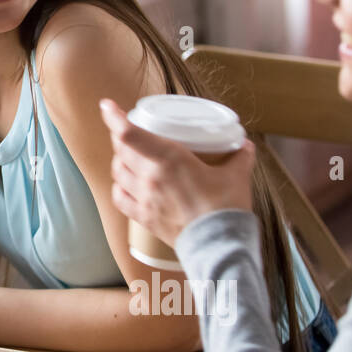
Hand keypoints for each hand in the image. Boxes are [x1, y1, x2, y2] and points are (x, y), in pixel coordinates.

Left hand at [99, 98, 255, 244]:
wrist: (220, 247)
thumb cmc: (227, 208)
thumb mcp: (237, 176)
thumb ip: (240, 157)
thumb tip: (245, 145)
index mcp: (169, 160)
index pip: (129, 134)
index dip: (113, 117)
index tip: (107, 105)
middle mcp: (150, 177)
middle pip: (121, 150)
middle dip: (119, 136)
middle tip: (126, 129)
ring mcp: (144, 199)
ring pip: (118, 172)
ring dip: (120, 161)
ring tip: (129, 155)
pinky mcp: (144, 218)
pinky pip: (120, 199)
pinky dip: (119, 188)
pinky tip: (125, 185)